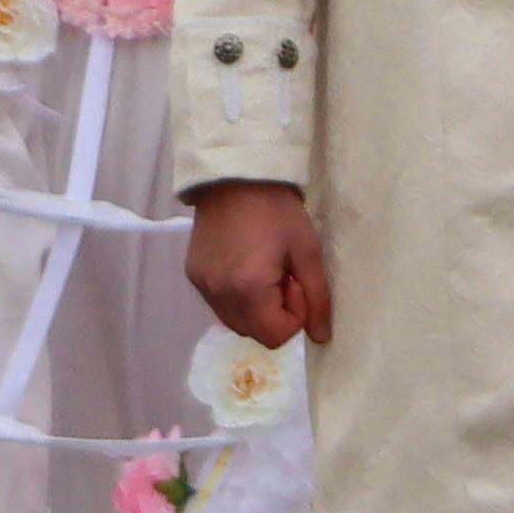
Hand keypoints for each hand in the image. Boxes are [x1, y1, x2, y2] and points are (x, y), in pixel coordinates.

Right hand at [185, 180, 334, 347]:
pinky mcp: (192, 275)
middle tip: (281, 274)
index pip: (275, 336)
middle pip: (254, 333)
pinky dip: (235, 296)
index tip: (296, 282)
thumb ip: (317, 298)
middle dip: (274, 313)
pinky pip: (218, 303)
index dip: (294, 315)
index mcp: (249, 289)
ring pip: (234, 321)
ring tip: (262, 269)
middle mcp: (219, 295)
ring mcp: (202, 286)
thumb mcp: (307, 250)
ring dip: (254, 308)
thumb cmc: (278, 211)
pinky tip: (243, 264)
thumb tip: (321, 337)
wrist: (236, 175)